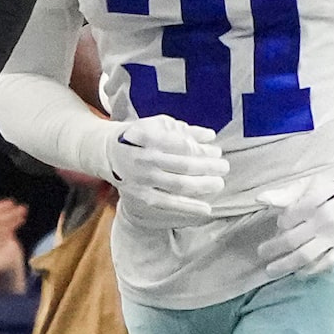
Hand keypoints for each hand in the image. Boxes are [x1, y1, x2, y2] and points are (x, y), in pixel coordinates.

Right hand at [103, 115, 227, 225]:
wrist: (108, 152)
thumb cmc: (139, 136)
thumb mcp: (157, 124)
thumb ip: (183, 129)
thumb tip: (210, 135)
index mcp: (149, 137)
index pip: (182, 145)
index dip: (202, 150)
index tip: (216, 152)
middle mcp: (145, 158)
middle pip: (184, 165)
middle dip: (209, 167)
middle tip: (224, 167)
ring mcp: (142, 179)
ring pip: (179, 184)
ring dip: (203, 185)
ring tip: (219, 183)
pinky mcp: (141, 196)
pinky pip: (169, 203)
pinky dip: (189, 206)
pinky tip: (206, 208)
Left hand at [258, 171, 333, 280]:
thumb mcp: (312, 183)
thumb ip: (286, 193)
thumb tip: (260, 198)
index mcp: (315, 202)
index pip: (287, 219)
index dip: (280, 224)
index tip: (279, 225)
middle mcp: (324, 221)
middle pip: (292, 240)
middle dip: (274, 248)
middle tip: (261, 253)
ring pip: (305, 255)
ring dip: (286, 265)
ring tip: (272, 270)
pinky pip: (326, 263)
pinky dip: (312, 270)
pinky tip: (299, 273)